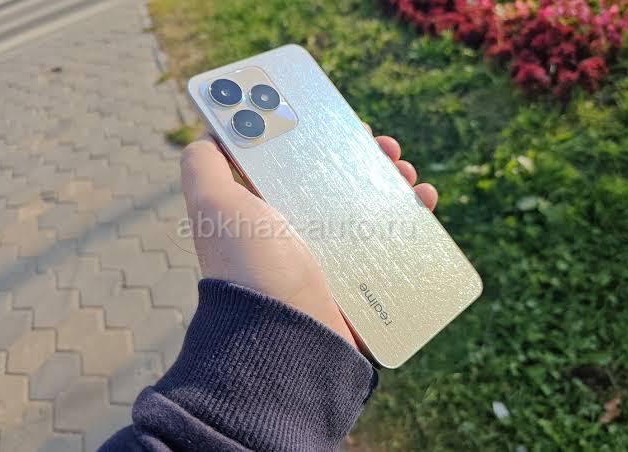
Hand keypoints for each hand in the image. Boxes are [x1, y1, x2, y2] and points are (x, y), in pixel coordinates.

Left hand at [180, 131, 437, 348]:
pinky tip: (423, 199)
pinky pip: (390, 238)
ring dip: (391, 179)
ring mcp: (331, 253)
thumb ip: (203, 166)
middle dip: (362, 154)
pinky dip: (411, 215)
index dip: (318, 135)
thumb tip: (208, 135)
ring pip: (369, 203)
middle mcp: (298, 228)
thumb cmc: (248, 265)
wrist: (284, 336)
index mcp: (267, 207)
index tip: (342, 122)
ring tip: (406, 171)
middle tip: (383, 145)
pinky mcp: (359, 276)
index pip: (296, 159)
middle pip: (338, 178)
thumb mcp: (213, 205)